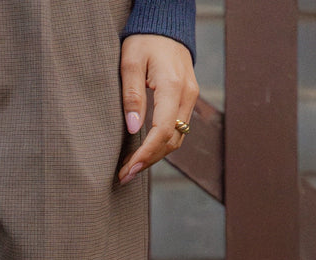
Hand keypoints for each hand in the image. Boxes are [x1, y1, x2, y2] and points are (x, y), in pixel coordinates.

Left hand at [117, 35, 199, 184]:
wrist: (165, 27)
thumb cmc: (145, 41)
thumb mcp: (130, 62)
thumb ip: (131, 95)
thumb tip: (133, 129)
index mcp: (173, 86)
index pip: (162, 130)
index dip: (146, 154)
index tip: (128, 169)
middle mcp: (187, 95)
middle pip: (171, 140)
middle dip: (148, 161)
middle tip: (124, 176)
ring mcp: (190, 98)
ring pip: (176, 139)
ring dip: (154, 157)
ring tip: (131, 169)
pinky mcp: (187, 100)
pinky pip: (177, 130)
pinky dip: (161, 145)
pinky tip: (143, 153)